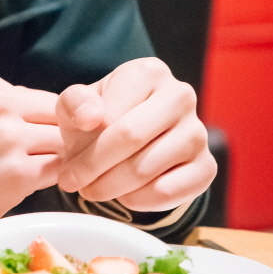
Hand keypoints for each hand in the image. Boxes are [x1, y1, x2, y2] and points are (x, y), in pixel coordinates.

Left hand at [56, 57, 215, 212]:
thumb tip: (90, 117)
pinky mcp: (206, 166)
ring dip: (112, 188)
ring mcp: (198, 132)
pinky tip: (124, 194)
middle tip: (74, 184)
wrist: (130, 140)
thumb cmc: (101, 117)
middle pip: (131, 139)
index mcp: (148, 72)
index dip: (83, 148)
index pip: (111, 116)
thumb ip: (75, 103)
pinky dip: (139, 201)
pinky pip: (168, 193)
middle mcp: (180, 96)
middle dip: (95, 169)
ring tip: (95, 189)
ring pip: (148, 170)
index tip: (66, 166)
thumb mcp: (77, 105)